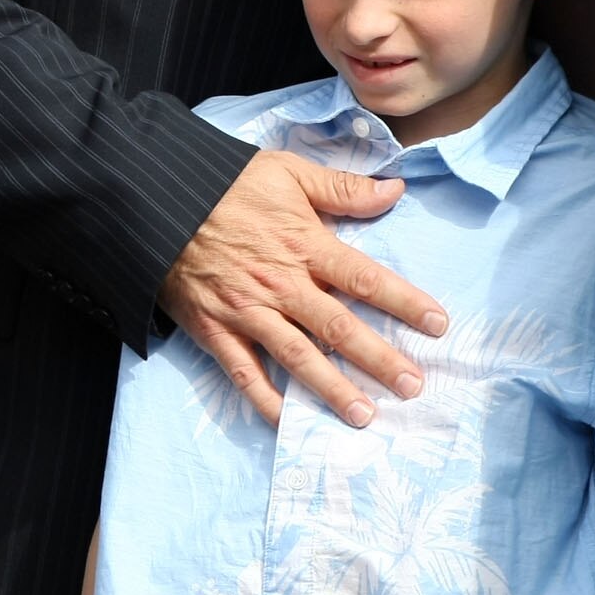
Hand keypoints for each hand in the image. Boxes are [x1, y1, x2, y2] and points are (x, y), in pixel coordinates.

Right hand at [160, 149, 447, 427]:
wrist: (156, 199)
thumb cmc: (225, 182)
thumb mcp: (287, 171)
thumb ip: (342, 187)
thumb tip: (396, 190)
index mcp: (303, 243)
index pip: (364, 278)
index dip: (404, 302)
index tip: (438, 325)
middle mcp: (280, 283)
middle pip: (339, 327)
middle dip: (379, 359)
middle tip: (414, 386)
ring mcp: (247, 311)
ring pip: (298, 357)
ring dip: (333, 390)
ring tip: (366, 416)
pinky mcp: (215, 330)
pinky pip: (244, 374)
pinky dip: (267, 403)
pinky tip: (291, 423)